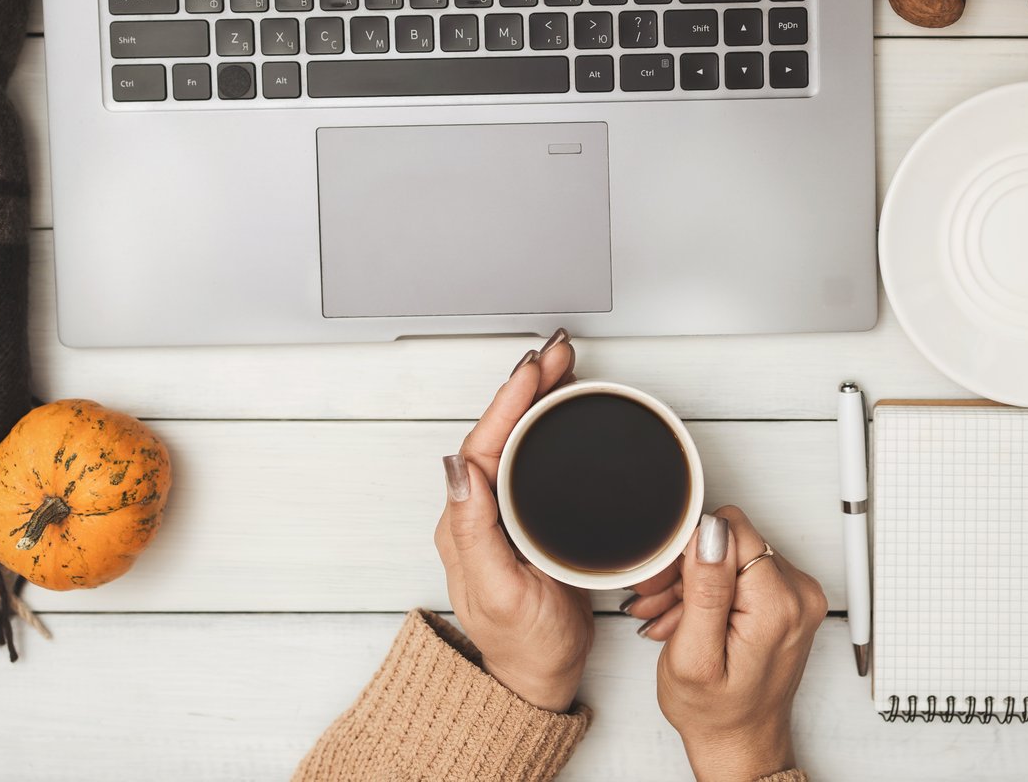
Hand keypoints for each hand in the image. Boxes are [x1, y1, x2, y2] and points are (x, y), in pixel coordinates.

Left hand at [433, 331, 591, 712]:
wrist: (540, 677)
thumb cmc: (522, 644)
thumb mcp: (499, 591)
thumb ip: (474, 532)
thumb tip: (455, 470)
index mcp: (467, 520)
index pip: (486, 443)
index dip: (510, 400)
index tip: (535, 368)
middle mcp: (482, 509)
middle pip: (504, 430)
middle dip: (529, 384)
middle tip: (559, 351)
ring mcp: (508, 512)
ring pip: (522, 438)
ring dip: (542, 397)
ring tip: (565, 365)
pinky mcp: (534, 518)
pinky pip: (541, 457)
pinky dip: (556, 425)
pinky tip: (571, 410)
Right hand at [630, 506, 826, 781]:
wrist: (740, 742)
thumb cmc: (716, 713)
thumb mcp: (694, 656)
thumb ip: (705, 590)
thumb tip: (710, 533)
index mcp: (778, 605)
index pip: (730, 528)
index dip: (688, 550)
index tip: (665, 581)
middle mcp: (798, 594)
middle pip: (731, 541)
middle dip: (686, 568)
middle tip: (658, 603)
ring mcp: (796, 596)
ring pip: (732, 554)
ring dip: (693, 581)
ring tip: (668, 617)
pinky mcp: (788, 600)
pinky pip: (742, 571)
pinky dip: (710, 590)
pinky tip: (688, 617)